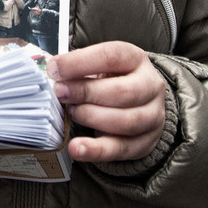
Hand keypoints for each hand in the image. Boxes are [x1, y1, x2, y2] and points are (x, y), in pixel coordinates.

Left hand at [47, 41, 166, 163]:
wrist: (141, 103)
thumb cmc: (112, 81)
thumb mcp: (99, 67)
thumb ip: (80, 70)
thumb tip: (54, 74)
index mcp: (136, 59)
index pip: (111, 56)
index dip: (80, 62)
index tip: (54, 69)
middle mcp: (151, 86)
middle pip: (123, 91)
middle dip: (86, 92)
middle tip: (61, 93)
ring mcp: (153, 116)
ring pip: (126, 121)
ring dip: (91, 118)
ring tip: (72, 113)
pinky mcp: (146, 142)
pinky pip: (121, 149)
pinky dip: (96, 150)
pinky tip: (78, 148)